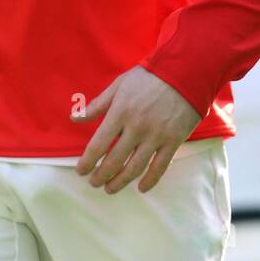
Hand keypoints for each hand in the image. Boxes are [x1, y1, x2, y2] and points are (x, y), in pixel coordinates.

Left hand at [75, 66, 201, 194]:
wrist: (185, 71)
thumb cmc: (149, 77)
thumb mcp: (119, 85)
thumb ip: (97, 104)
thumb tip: (74, 118)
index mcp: (120, 112)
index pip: (98, 145)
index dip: (87, 162)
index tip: (81, 171)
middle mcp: (136, 128)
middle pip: (114, 161)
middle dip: (101, 176)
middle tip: (94, 183)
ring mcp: (156, 136)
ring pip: (135, 168)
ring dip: (120, 182)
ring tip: (110, 189)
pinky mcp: (173, 141)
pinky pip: (160, 167)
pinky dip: (150, 181)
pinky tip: (141, 188)